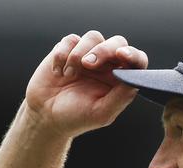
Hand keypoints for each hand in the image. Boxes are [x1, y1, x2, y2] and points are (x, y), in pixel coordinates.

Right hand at [24, 31, 148, 136]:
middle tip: (88, 64)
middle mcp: (109, 64)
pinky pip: (71, 40)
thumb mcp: (102, 113)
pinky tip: (58, 73)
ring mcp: (89, 54)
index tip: (122, 55)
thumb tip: (134, 79)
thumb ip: (121, 97)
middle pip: (117, 42)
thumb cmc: (77, 117)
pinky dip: (63, 55)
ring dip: (79, 54)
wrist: (45, 115)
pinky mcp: (69, 49)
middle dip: (104, 50)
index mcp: (121, 79)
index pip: (137, 61)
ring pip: (94, 37)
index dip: (133, 55)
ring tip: (69, 75)